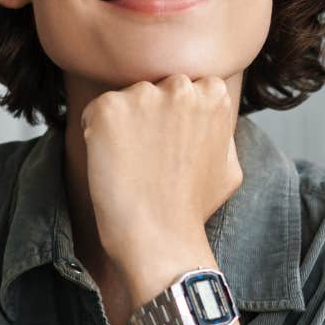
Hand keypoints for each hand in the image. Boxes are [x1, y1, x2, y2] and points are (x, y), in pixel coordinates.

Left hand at [79, 73, 242, 272]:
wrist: (160, 238)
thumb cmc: (192, 209)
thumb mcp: (229, 165)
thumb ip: (221, 131)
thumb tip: (212, 116)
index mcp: (213, 94)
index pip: (185, 86)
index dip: (173, 117)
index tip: (170, 145)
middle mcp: (180, 86)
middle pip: (154, 88)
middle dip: (148, 114)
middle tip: (148, 156)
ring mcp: (143, 95)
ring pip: (125, 100)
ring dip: (123, 124)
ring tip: (131, 165)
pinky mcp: (108, 109)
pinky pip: (94, 112)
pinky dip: (95, 134)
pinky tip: (111, 163)